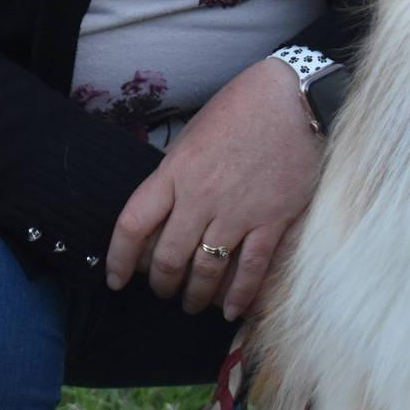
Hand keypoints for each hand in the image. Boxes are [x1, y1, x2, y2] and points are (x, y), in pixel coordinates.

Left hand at [103, 56, 320, 321]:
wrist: (293, 100)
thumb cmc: (241, 109)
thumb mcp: (194, 136)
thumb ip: (176, 174)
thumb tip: (163, 210)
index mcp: (174, 172)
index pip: (133, 225)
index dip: (119, 259)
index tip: (116, 278)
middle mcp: (201, 198)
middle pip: (169, 258)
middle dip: (162, 284)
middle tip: (163, 292)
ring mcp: (237, 213)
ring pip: (207, 271)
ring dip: (196, 296)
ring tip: (193, 305)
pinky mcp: (272, 222)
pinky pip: (251, 270)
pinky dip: (239, 296)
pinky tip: (231, 310)